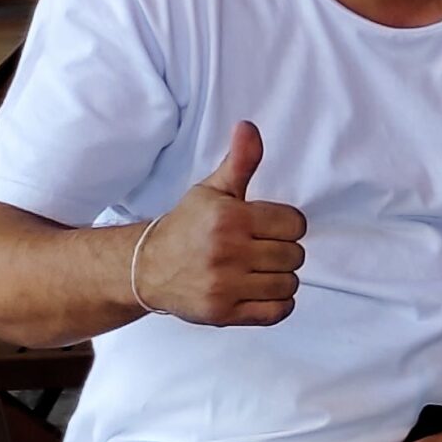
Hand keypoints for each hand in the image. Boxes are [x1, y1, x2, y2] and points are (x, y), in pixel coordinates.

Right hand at [136, 121, 306, 325]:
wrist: (145, 268)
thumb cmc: (186, 227)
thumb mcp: (212, 190)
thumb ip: (240, 161)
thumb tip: (249, 127)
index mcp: (229, 218)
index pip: (295, 224)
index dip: (286, 225)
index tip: (267, 227)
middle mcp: (227, 252)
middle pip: (295, 255)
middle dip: (282, 252)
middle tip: (259, 250)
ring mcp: (224, 285)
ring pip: (289, 284)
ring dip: (280, 278)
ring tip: (256, 271)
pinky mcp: (223, 313)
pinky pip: (277, 312)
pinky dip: (277, 304)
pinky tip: (260, 291)